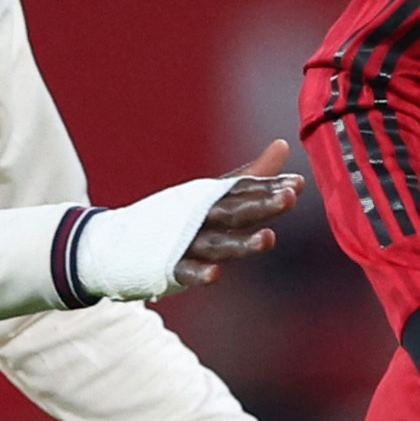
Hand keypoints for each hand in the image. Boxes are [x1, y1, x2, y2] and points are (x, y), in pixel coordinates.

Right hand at [169, 140, 302, 288]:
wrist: (121, 239)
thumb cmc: (179, 216)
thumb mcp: (216, 193)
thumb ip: (252, 175)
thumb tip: (283, 145)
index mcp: (214, 199)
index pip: (245, 189)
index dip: (271, 187)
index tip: (298, 184)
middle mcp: (201, 217)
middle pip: (235, 211)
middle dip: (262, 204)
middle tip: (289, 198)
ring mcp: (185, 240)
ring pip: (217, 243)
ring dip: (242, 242)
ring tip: (269, 239)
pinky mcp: (169, 265)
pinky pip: (185, 270)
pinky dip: (198, 273)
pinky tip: (215, 276)